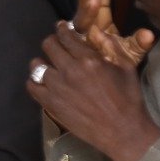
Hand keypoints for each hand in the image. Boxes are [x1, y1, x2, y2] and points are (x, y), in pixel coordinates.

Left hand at [28, 22, 159, 160]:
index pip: (66, 35)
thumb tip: (97, 31)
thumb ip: (112, 47)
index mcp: (89, 60)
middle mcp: (70, 70)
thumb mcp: (127, 67)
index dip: (62, 29)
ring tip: (50, 67)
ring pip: (36, 65)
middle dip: (53, 42)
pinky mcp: (50, 104)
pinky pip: (31, 86)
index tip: (61, 29)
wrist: (123, 132)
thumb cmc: (128, 99)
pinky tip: (44, 83)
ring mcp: (57, 87)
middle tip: (57, 47)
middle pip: (48, 45)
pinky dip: (35, 82)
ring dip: (42, 63)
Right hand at [72, 0, 155, 68]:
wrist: (98, 86)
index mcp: (100, 15)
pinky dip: (89, 11)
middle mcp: (88, 17)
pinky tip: (94, 0)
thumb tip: (150, 34)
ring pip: (83, 0)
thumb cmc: (111, 66)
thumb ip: (139, 43)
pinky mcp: (78, 38)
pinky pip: (84, 22)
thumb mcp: (129, 53)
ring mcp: (82, 27)